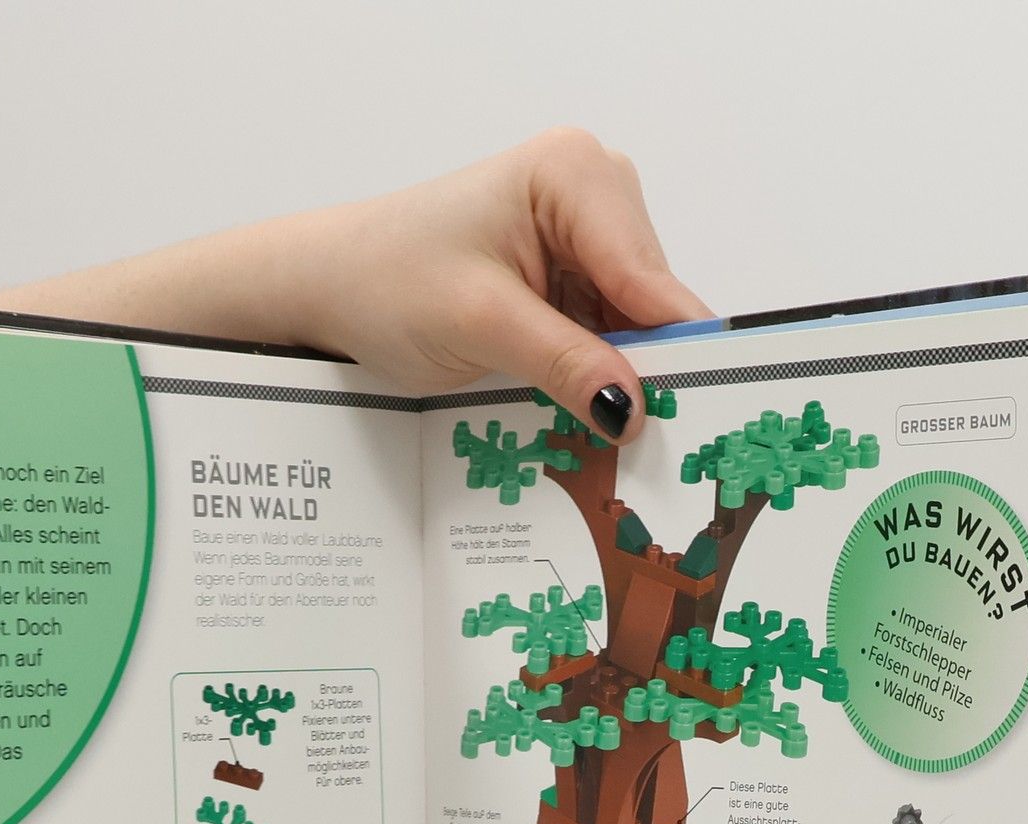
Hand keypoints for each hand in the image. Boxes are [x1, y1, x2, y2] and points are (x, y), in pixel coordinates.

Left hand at [294, 129, 710, 439]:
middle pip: (650, 301)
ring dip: (616, 378)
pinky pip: (603, 330)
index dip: (675, 352)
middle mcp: (590, 191)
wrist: (328, 287)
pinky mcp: (564, 270)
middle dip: (642, 369)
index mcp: (575, 175)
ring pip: (632, 323)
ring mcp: (580, 232)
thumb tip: (633, 408)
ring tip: (599, 433)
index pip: (650, 278)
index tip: (699, 415)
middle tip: (637, 445)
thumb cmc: (384, 281)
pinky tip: (580, 407)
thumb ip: (565, 363)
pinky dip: (594, 373)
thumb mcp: (481, 327)